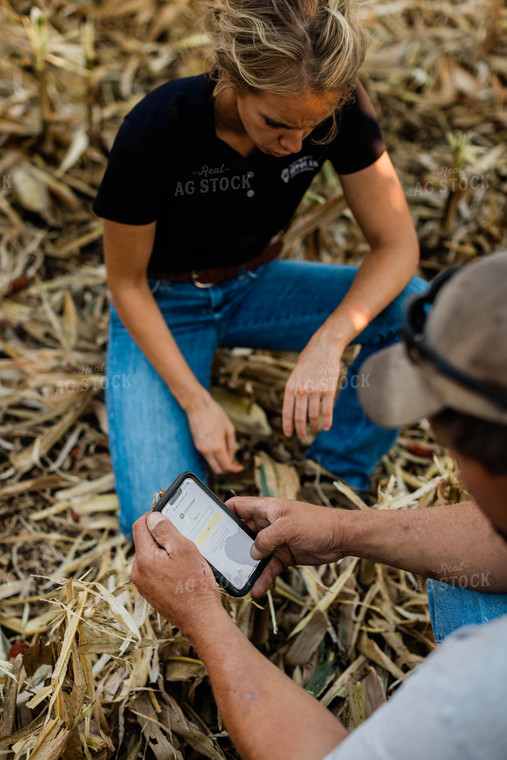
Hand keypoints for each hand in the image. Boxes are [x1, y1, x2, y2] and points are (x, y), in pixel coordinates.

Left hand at [131, 511, 222, 634]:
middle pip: (144, 540)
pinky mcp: (150, 593)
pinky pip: (154, 570)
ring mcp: (142, 584)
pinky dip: (165, 565)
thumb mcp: (184, 549)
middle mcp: (137, 572)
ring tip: (184, 558)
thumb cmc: (195, 584)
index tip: (168, 515)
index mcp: (144, 558)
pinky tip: (181, 571)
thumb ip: (165, 530)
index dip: (153, 515)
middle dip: (161, 535)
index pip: (140, 525)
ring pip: (150, 555)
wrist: (200, 618)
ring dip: (164, 551)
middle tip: (182, 538)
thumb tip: (152, 517)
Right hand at [186, 392, 243, 474]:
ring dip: (221, 464)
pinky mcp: (197, 445)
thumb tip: (233, 455)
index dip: (235, 469)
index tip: (240, 467)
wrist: (197, 406)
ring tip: (229, 455)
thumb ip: (232, 444)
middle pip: (218, 470)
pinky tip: (220, 450)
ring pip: (212, 465)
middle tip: (234, 464)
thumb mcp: (229, 428)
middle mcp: (208, 451)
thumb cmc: (213, 413)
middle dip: (227, 470)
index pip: (227, 466)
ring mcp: (201, 449)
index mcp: (218, 447)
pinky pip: (207, 457)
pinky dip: (215, 458)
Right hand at [226, 497, 345, 596]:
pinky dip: (263, 578)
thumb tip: (252, 553)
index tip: (209, 525)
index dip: (222, 513)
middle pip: (242, 533)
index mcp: (266, 508)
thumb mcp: (288, 527)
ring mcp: (275, 540)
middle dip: (230, 546)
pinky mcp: (284, 555)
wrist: (342, 538)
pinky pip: (268, 567)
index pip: (237, 506)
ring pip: (254, 554)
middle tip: (218, 560)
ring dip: (246, 567)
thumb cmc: (317, 523)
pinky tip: (257, 589)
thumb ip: (266, 539)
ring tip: (236, 580)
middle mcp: (267, 523)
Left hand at [283, 325, 343, 438]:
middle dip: (300, 430)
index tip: (288, 434)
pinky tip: (326, 427)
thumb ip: (294, 390)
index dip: (287, 425)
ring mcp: (315, 391)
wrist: (324, 347)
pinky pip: (327, 411)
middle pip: (299, 417)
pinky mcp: (328, 390)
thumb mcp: (295, 374)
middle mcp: (301, 390)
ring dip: (314, 426)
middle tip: (301, 436)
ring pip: (313, 416)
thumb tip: (293, 409)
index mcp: (290, 386)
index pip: (287, 411)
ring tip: (314, 429)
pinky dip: (327, 421)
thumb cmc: (309, 360)